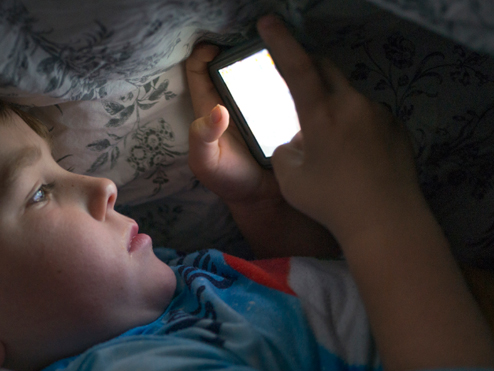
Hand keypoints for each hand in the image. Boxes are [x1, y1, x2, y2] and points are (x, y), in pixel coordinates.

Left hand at [186, 44, 279, 205]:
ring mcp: (256, 104)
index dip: (202, 54)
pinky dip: (287, 79)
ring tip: (281, 60)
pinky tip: (296, 78)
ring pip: (258, 72)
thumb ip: (202, 137)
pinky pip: (282, 88)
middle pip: (231, 64)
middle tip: (258, 50)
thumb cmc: (229, 180)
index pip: (198, 69)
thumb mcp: (206, 162)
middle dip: (240, 52)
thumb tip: (218, 109)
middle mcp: (231, 101)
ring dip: (267, 63)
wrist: (264, 199)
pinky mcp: (279, 111)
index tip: (217, 49)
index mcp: (208, 108)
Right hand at [258, 15, 422, 245]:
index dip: (280, 41)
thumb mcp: (290, 178)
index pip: (297, 66)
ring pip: (348, 96)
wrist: (387, 221)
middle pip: (326, 69)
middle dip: (307, 66)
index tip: (267, 21)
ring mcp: (379, 115)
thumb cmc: (331, 202)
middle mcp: (352, 105)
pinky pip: (368, 116)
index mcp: (322, 114)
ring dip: (331, 104)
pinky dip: (353, 125)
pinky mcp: (396, 129)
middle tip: (292, 75)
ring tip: (325, 139)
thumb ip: (286, 150)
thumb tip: (297, 140)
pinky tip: (352, 155)